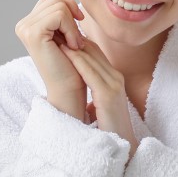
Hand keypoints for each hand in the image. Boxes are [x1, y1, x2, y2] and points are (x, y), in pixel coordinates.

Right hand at [15, 0, 86, 118]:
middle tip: (76, 38)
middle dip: (71, 14)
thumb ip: (62, 14)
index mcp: (29, 23)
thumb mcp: (66, 33)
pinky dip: (71, 28)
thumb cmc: (72, 65)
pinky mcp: (33, 33)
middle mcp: (23, 25)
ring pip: (59, 4)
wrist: (69, 89)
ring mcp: (25, 28)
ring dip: (73, 24)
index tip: (77, 29)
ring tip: (74, 44)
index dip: (70, 9)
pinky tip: (73, 46)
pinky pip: (60, 14)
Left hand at [59, 38, 138, 157]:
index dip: (77, 42)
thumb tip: (78, 85)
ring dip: (73, 45)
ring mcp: (114, 85)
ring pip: (92, 57)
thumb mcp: (100, 104)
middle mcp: (116, 77)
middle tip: (56, 29)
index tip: (61, 35)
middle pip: (93, 50)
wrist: (121, 146)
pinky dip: (78, 61)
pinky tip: (65, 52)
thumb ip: (93, 91)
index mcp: (114, 78)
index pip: (94, 52)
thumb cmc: (109, 128)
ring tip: (57, 35)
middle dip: (73, 38)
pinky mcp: (108, 94)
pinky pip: (91, 72)